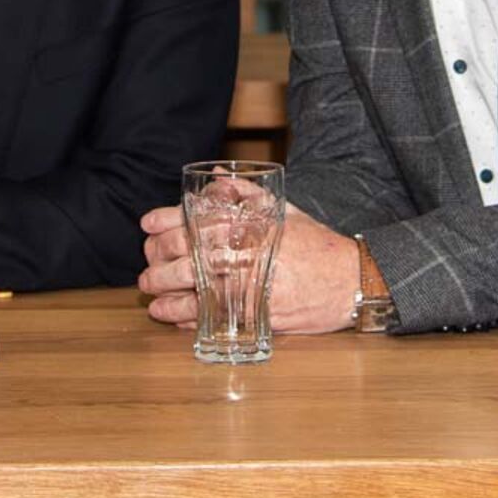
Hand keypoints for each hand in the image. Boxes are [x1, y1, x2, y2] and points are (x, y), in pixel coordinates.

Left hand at [138, 201, 359, 333]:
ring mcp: (247, 286)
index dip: (163, 222)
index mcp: (247, 225)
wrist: (350, 280)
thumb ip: (246, 193)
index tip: (147, 226)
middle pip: (184, 257)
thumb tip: (215, 178)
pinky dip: (187, 319)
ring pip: (192, 291)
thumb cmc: (316, 244)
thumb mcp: (283, 211)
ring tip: (153, 297)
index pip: (192, 219)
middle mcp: (243, 253)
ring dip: (165, 295)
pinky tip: (175, 317)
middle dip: (157, 263)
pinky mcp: (253, 315)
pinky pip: (211, 318)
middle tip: (148, 269)